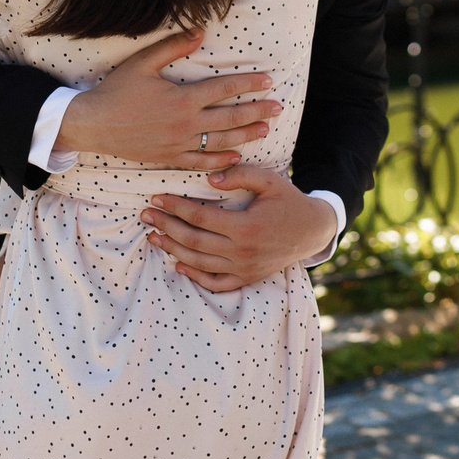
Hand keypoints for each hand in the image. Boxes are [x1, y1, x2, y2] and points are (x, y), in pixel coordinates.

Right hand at [55, 29, 278, 172]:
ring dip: (246, 136)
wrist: (93, 125)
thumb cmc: (116, 91)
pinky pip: (201, 162)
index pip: (225, 90)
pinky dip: (221, 160)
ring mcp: (179, 145)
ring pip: (222, 142)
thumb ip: (173, 47)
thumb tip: (200, 31)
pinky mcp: (170, 158)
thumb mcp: (142, 63)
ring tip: (265, 130)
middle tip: (278, 107)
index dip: (249, 84)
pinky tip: (237, 156)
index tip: (268, 81)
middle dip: (257, 112)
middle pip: (231, 118)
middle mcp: (186, 124)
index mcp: (183, 99)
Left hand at [143, 165, 338, 292]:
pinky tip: (178, 264)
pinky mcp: (246, 278)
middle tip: (145, 215)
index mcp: (246, 227)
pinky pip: (215, 283)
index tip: (156, 197)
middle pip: (193, 241)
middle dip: (165, 226)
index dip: (175, 207)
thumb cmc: (288, 201)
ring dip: (172, 250)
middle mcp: (242, 252)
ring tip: (153, 236)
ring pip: (199, 263)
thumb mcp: (270, 180)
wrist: (312, 231)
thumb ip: (240, 175)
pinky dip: (195, 276)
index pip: (199, 218)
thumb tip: (210, 178)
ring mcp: (243, 269)